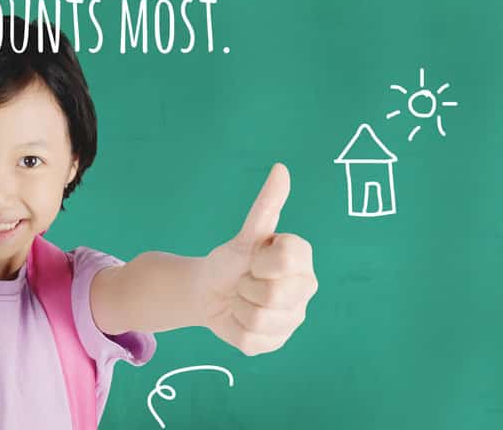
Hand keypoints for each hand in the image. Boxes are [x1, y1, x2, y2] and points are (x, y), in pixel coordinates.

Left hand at [195, 163, 318, 355]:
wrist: (208, 290)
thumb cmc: (231, 259)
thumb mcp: (246, 235)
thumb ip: (267, 205)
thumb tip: (281, 168)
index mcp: (303, 261)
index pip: (287, 259)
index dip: (260, 259)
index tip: (254, 258)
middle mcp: (305, 291)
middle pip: (274, 295)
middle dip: (247, 285)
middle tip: (244, 281)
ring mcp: (292, 320)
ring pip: (260, 319)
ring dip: (239, 307)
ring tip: (241, 298)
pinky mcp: (274, 344)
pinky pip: (250, 340)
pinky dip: (234, 328)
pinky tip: (238, 318)